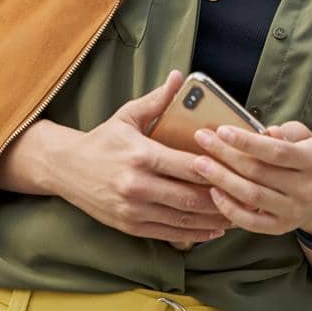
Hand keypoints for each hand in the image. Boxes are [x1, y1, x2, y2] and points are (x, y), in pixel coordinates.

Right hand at [55, 69, 233, 249]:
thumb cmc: (102, 140)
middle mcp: (137, 185)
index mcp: (140, 155)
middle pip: (190, 196)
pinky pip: (169, 233)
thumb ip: (158, 100)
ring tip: (238, 214)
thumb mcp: (128, 115)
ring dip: (213, 219)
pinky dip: (195, 233)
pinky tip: (213, 228)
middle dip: (220, 198)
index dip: (215, 169)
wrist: (65, 168)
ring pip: (183, 218)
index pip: (187, 166)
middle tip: (245, 195)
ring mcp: (133, 209)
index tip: (237, 168)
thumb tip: (180, 77)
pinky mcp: (130, 225)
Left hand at [191, 119, 311, 236]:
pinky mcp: (279, 228)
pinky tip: (213, 191)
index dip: (247, 141)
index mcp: (311, 161)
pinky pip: (249, 221)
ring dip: (221, 179)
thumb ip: (286, 131)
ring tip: (200, 164)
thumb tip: (265, 132)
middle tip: (201, 140)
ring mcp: (292, 211)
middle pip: (258, 172)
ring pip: (251, 196)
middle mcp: (305, 188)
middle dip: (225, 155)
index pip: (276, 151)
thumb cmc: (306, 160)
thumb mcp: (306, 138)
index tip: (221, 130)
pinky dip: (229, 208)